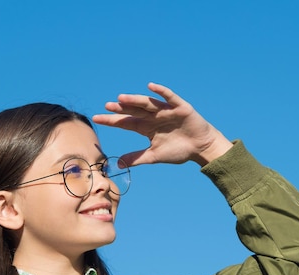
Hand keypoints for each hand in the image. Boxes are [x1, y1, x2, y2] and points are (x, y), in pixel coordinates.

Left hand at [92, 82, 231, 166]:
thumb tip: (118, 163)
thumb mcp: (154, 156)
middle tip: (107, 106)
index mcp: (146, 127)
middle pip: (134, 111)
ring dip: (135, 100)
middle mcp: (153, 117)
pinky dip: (161, 91)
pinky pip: (169, 97)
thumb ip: (137, 158)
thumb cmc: (179, 151)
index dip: (112, 121)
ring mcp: (166, 111)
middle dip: (121, 109)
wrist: (201, 149)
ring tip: (121, 98)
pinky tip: (151, 87)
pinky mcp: (180, 107)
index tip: (96, 118)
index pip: (126, 123)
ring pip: (148, 104)